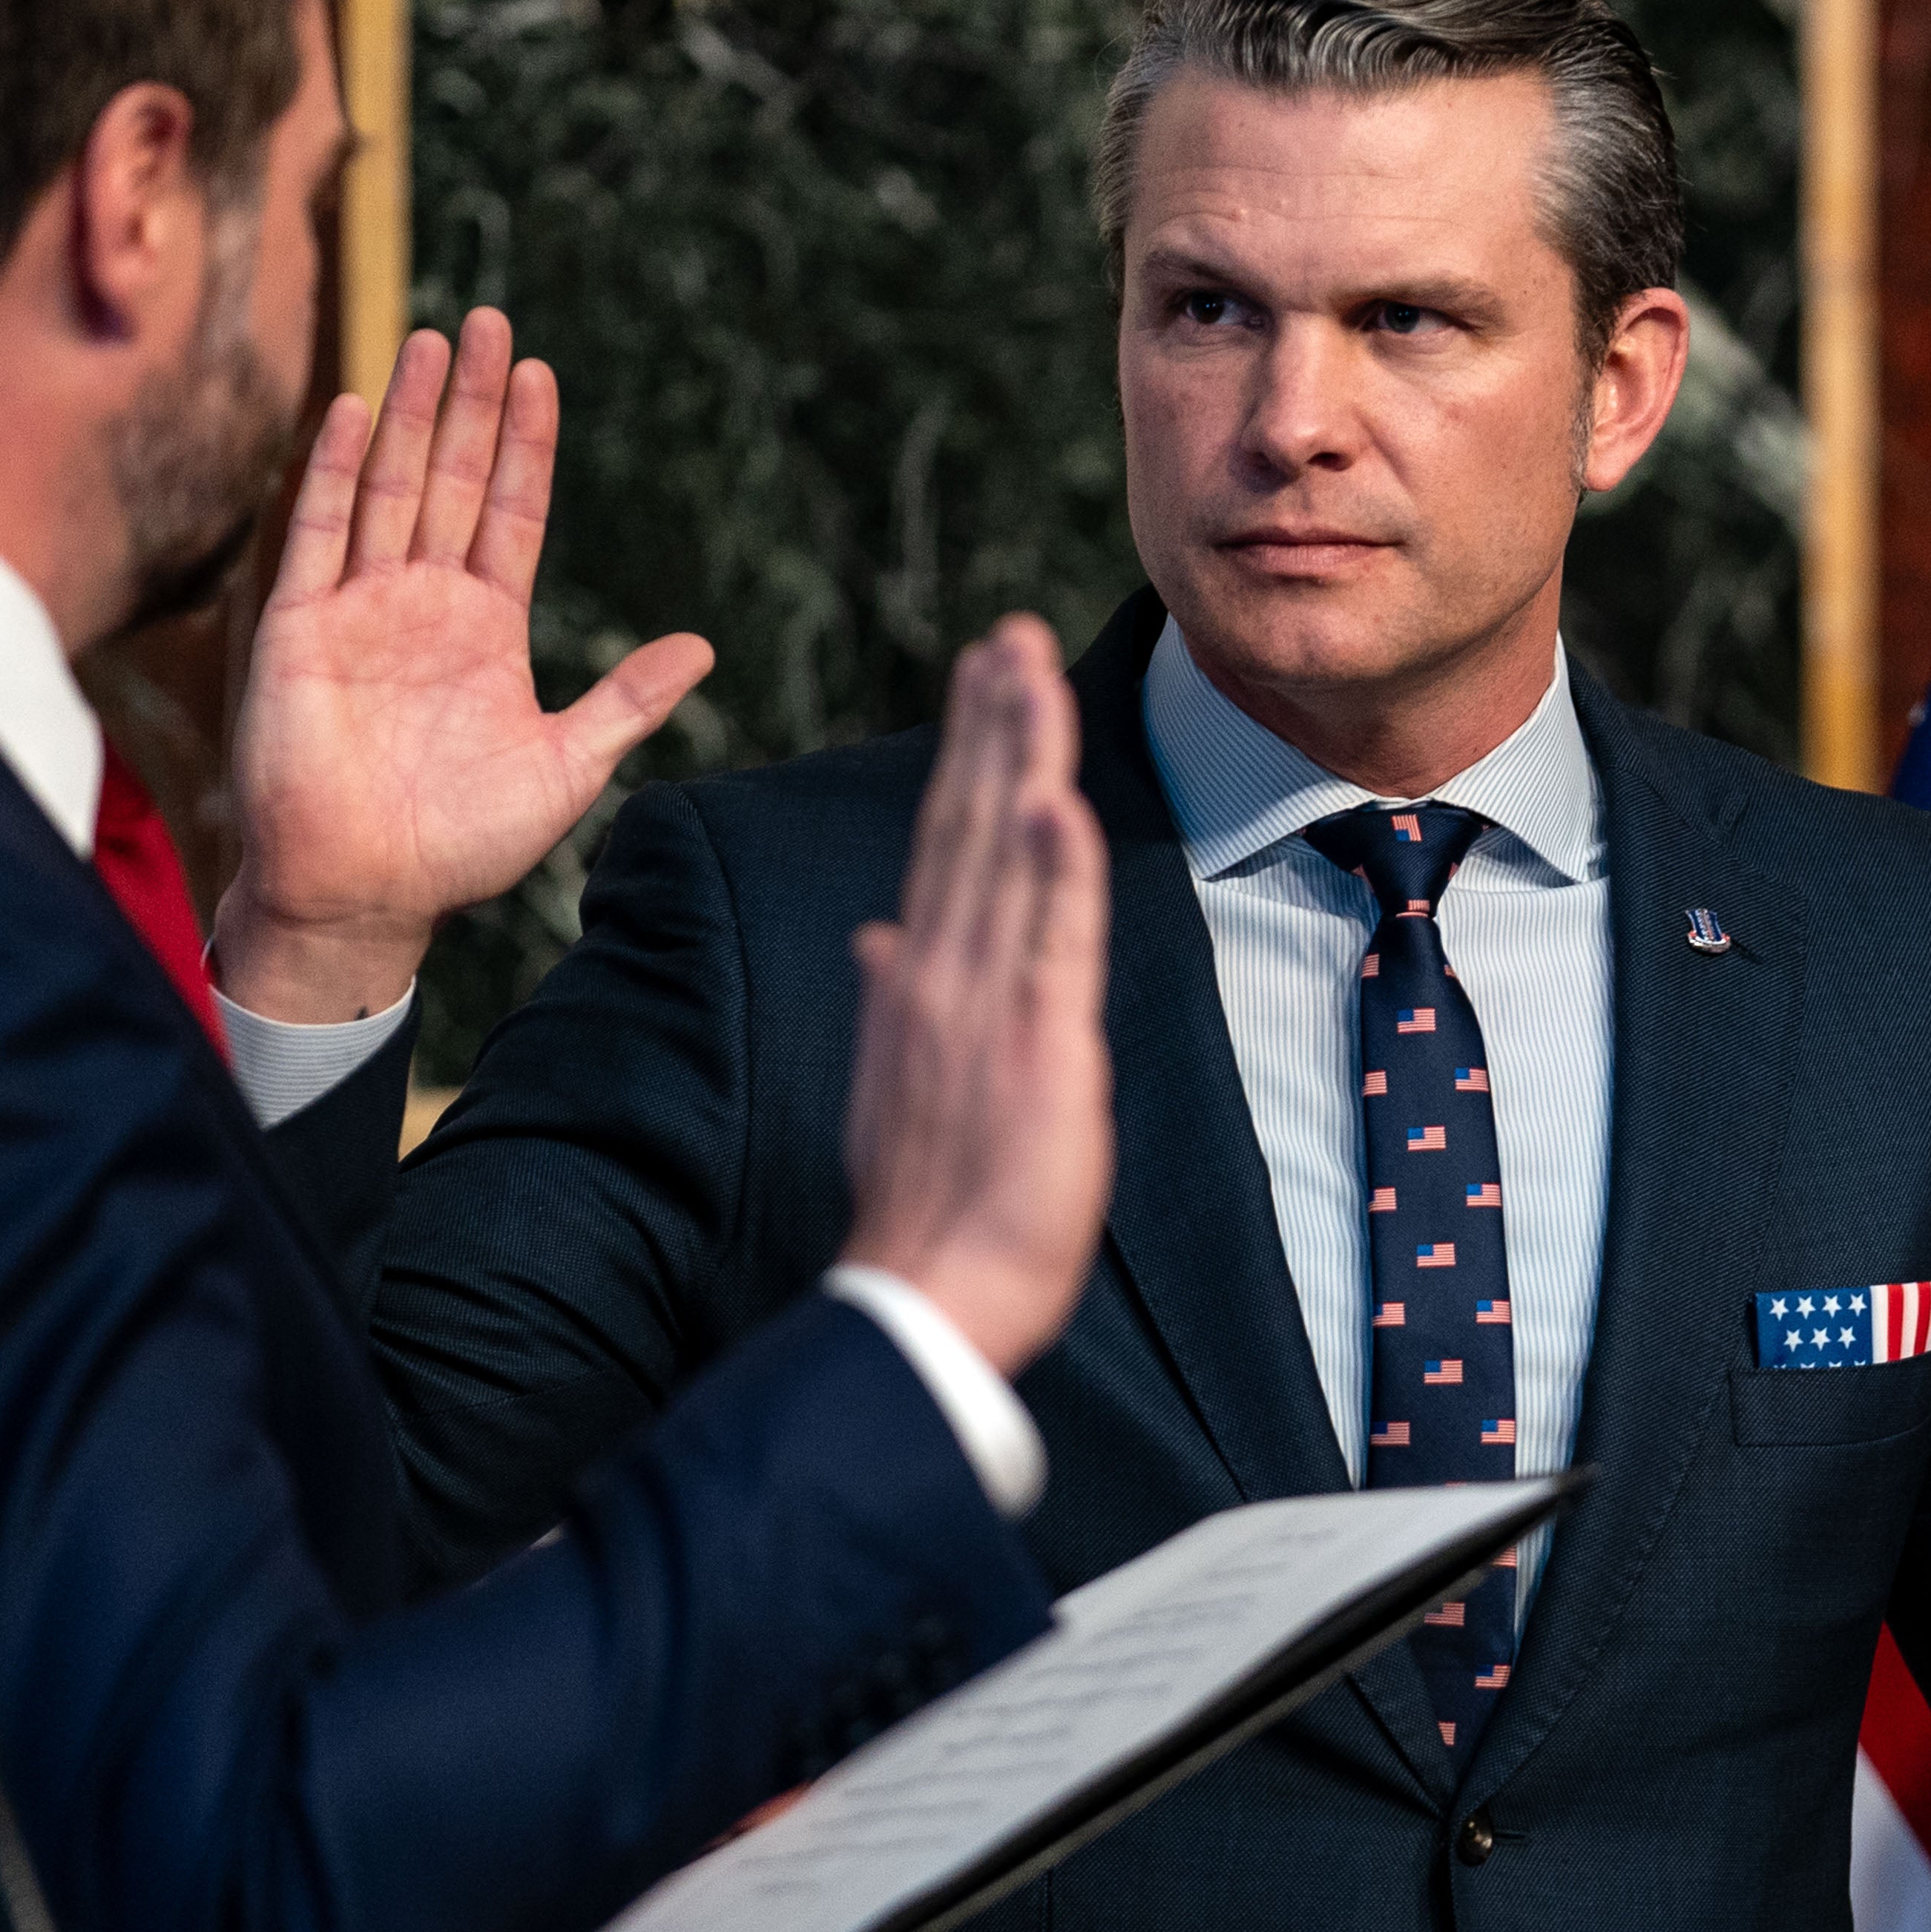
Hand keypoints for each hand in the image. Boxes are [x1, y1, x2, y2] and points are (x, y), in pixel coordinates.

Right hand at [214, 309, 712, 1023]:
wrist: (366, 893)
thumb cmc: (462, 843)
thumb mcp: (567, 767)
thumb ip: (627, 701)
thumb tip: (704, 648)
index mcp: (489, 628)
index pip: (515, 512)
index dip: (529, 444)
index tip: (542, 374)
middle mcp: (426, 603)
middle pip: (456, 479)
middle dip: (474, 402)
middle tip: (492, 320)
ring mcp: (361, 607)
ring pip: (391, 486)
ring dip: (413, 415)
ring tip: (434, 339)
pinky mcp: (301, 626)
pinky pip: (320, 532)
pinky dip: (336, 470)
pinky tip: (358, 411)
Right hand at [840, 619, 1111, 1376]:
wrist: (924, 1296)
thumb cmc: (925, 1208)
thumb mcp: (901, 1087)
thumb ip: (895, 1004)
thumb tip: (878, 941)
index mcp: (921, 983)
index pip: (947, 844)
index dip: (968, 756)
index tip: (986, 678)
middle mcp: (945, 976)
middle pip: (969, 825)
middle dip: (992, 725)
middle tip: (1009, 635)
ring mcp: (986, 1006)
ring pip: (1005, 857)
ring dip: (1020, 758)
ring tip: (1029, 671)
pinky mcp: (1037, 1047)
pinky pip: (1048, 943)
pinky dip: (1052, 871)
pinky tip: (1052, 800)